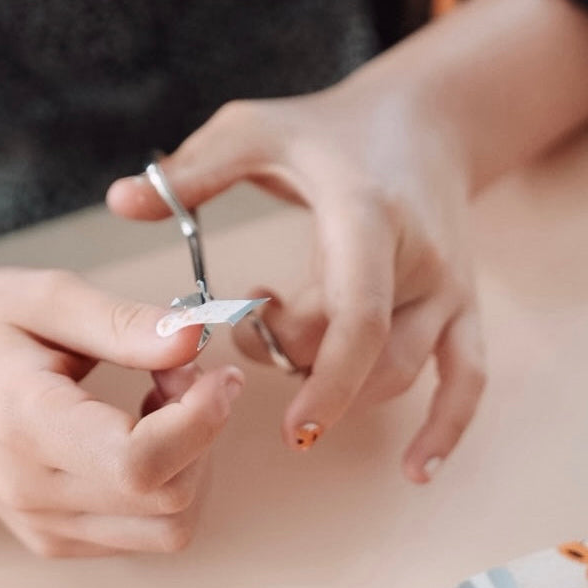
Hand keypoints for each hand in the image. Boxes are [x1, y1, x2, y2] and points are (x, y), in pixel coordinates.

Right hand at [0, 267, 244, 555]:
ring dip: (191, 462)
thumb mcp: (47, 296)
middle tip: (178, 370)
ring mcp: (44, 526)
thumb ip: (125, 322)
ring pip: (168, 527)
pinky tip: (139, 430)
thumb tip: (197, 340)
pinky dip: (166, 484)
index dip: (200, 421)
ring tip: (159, 399)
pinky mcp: (55, 539)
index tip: (217, 373)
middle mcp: (34, 493)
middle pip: (168, 501)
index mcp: (26, 424)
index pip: (138, 463)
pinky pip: (145, 532)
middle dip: (202, 432)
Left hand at [106, 76, 486, 480]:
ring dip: (341, 387)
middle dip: (299, 366)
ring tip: (288, 346)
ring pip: (403, 371)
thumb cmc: (327, 127)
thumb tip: (119, 201)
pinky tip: (415, 470)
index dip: (320, 374)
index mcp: (366, 215)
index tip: (282, 420)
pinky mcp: (462, 303)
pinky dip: (446, 428)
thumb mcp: (256, 129)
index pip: (355, 315)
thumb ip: (193, 170)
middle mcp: (418, 258)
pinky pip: (467, 378)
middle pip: (364, 352)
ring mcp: (446, 286)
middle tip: (251, 334)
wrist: (427, 118)